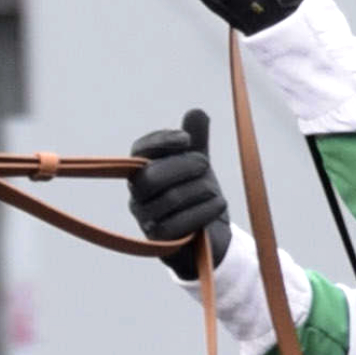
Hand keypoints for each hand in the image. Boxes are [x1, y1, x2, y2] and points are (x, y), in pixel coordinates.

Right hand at [128, 109, 230, 279]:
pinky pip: (182, 222)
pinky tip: (218, 205)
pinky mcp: (161, 242)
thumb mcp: (199, 166)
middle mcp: (137, 197)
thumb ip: (197, 141)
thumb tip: (195, 112)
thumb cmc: (198, 197)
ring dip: (201, 189)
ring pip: (171, 198)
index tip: (187, 139)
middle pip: (151, 176)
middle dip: (183, 166)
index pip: (139, 152)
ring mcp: (146, 220)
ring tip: (214, 191)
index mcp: (142, 173)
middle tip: (205, 164)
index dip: (161, 142)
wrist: (209, 237)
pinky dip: (206, 209)